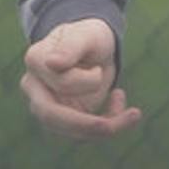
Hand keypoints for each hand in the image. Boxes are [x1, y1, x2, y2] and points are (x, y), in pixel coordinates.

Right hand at [21, 18, 141, 138]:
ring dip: (104, 128)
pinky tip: (119, 100)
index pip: (60, 83)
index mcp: (36, 60)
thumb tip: (51, 63)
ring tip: (134, 114)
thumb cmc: (89, 36)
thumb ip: (71, 48)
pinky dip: (109, 123)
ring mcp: (47, 106)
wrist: (94, 47)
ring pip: (69, 131)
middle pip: (51, 116)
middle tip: (110, 126)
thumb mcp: (86, 35)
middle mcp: (35, 87)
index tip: (99, 69)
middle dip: (84, 125)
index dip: (85, 81)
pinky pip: (85, 132)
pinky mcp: (65, 120)